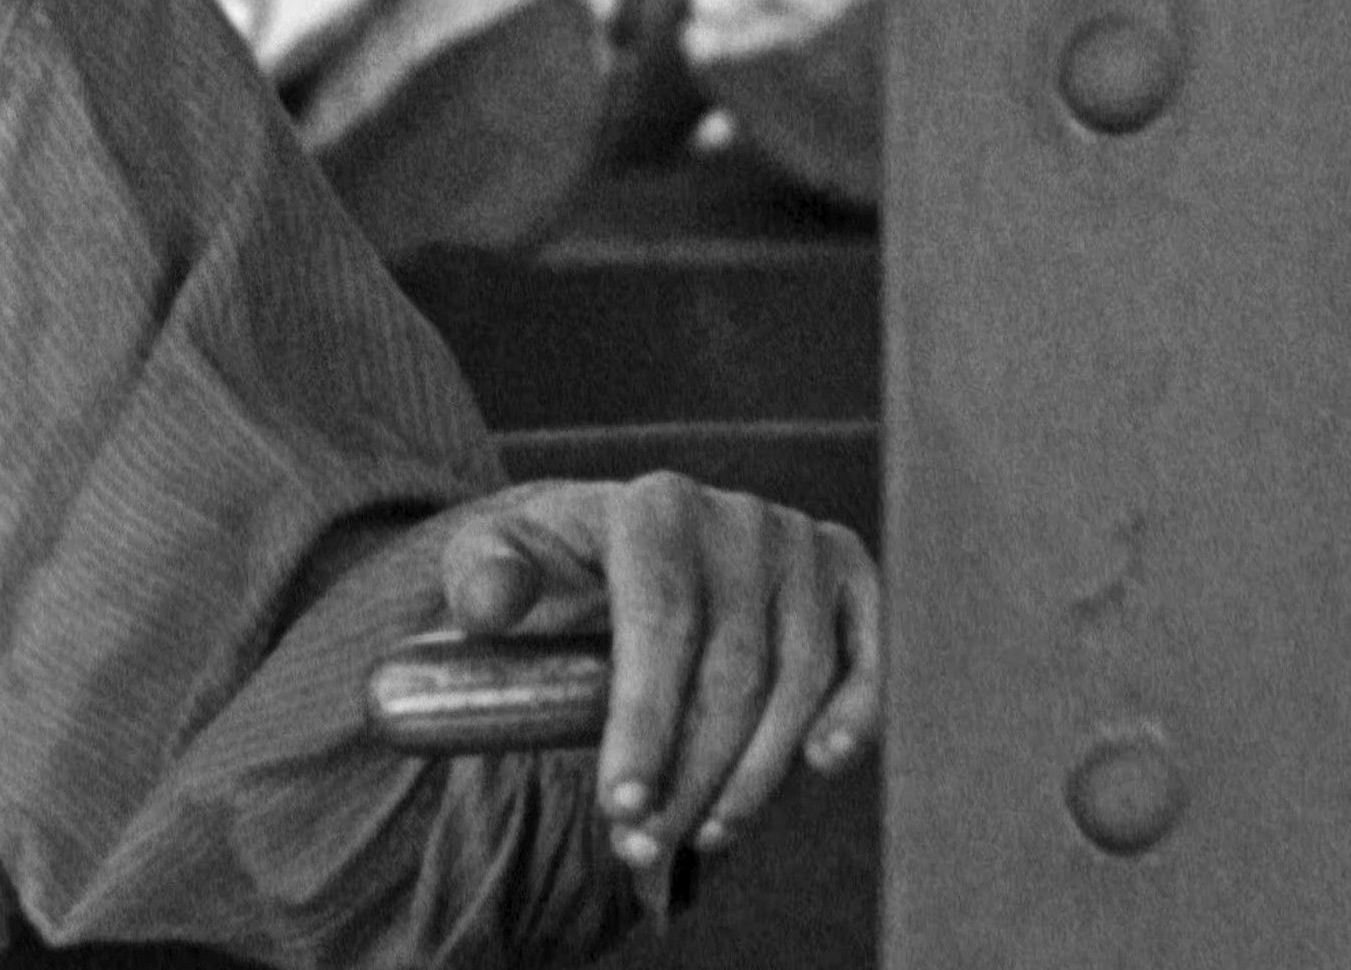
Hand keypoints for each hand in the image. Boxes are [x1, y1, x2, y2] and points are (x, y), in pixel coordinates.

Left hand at [436, 472, 880, 873]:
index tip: (621, 804)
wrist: (624, 541)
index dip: (644, 722)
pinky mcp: (848, 575)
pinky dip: (854, 715)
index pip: (659, 625)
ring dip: (754, 775)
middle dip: (691, 772)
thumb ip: (484, 577)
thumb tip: (492, 605)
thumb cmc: (557, 565)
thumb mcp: (497, 557)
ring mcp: (801, 544)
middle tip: (644, 844)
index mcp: (654, 507)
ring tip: (700, 835)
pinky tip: (821, 766)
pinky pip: (866, 657)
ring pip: (797, 681)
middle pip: (731, 668)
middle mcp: (740, 515)